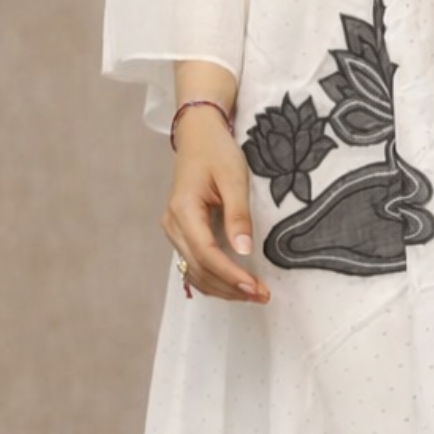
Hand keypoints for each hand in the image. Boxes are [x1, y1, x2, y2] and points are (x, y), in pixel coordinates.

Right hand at [161, 108, 269, 302]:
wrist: (198, 137)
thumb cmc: (216, 153)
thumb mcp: (234, 179)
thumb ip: (238, 215)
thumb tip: (244, 251)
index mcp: (183, 210)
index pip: (206, 253)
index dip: (230, 274)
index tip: (254, 287)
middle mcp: (172, 225)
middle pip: (199, 269)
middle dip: (230, 287)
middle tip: (262, 296)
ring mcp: (173, 231)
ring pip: (194, 272)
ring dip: (222, 288)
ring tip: (253, 294)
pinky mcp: (180, 234)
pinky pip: (193, 265)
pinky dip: (213, 279)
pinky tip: (234, 285)